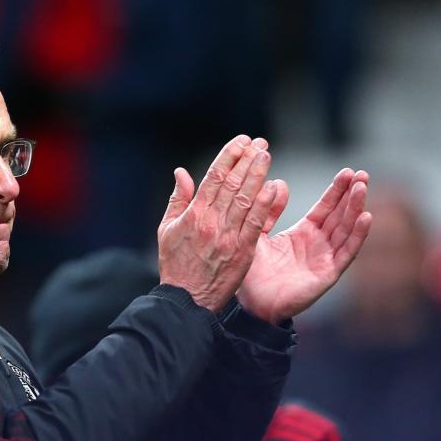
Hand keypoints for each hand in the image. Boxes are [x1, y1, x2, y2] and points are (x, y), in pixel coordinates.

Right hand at [158, 135, 276, 312]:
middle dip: (247, 160)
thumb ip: (177, 199)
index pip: (214, 177)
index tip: (241, 141)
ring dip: (257, 175)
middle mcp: (212, 222)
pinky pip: (256, 223)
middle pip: (232, 183)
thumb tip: (181, 172)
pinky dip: (265, 204)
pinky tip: (274, 187)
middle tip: (259, 143)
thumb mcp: (166, 229)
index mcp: (193, 215)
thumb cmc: (175, 265)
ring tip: (266, 156)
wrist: (186, 299)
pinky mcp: (242, 251)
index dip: (229, 156)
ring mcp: (228, 236)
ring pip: (246, 198)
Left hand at [237, 168, 372, 323]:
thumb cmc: (252, 273)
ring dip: (356, 208)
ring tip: (362, 187)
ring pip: (346, 229)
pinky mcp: (328, 273)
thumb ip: (269, 211)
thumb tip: (279, 183)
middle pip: (340, 215)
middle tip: (362, 174)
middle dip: (351, 195)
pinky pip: (346, 252)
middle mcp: (318, 244)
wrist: (251, 304)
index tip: (347, 171)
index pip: (325, 208)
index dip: (336, 191)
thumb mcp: (258, 234)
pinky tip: (366, 217)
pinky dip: (357, 235)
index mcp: (303, 234)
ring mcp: (325, 258)